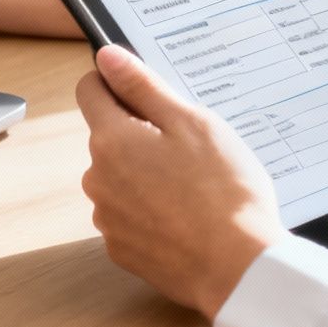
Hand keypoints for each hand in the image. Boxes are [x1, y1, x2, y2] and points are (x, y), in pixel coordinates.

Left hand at [76, 45, 284, 319]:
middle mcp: (97, 177)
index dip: (116, 83)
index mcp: (112, 139)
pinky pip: (129, 215)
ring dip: (146, 175)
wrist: (238, 269)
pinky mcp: (121, 249)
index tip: (146, 93)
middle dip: (141, 135)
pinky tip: (186, 219)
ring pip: (120, 178)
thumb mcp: (192, 123)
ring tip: (193, 189)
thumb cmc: (224, 191)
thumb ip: (143, 87)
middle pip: (109, 137)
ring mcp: (107, 217)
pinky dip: (151, 212)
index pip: (89, 90)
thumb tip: (106, 57)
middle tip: (190, 150)